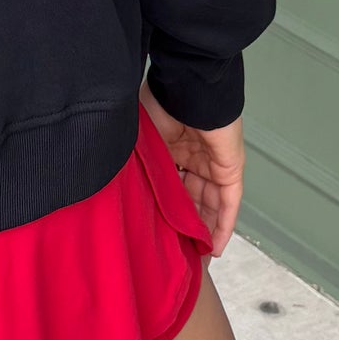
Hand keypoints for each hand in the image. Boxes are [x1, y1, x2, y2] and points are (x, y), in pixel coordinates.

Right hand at [140, 88, 243, 258]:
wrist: (187, 86)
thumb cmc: (159, 101)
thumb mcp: (138, 134)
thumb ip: (131, 156)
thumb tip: (107, 174)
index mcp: (171, 146)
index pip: (170, 183)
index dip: (163, 205)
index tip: (154, 228)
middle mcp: (193, 155)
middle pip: (191, 196)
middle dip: (184, 221)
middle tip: (174, 247)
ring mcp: (214, 162)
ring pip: (211, 203)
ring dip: (203, 227)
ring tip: (192, 253)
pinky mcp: (231, 167)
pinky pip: (229, 201)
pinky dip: (223, 223)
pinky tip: (214, 245)